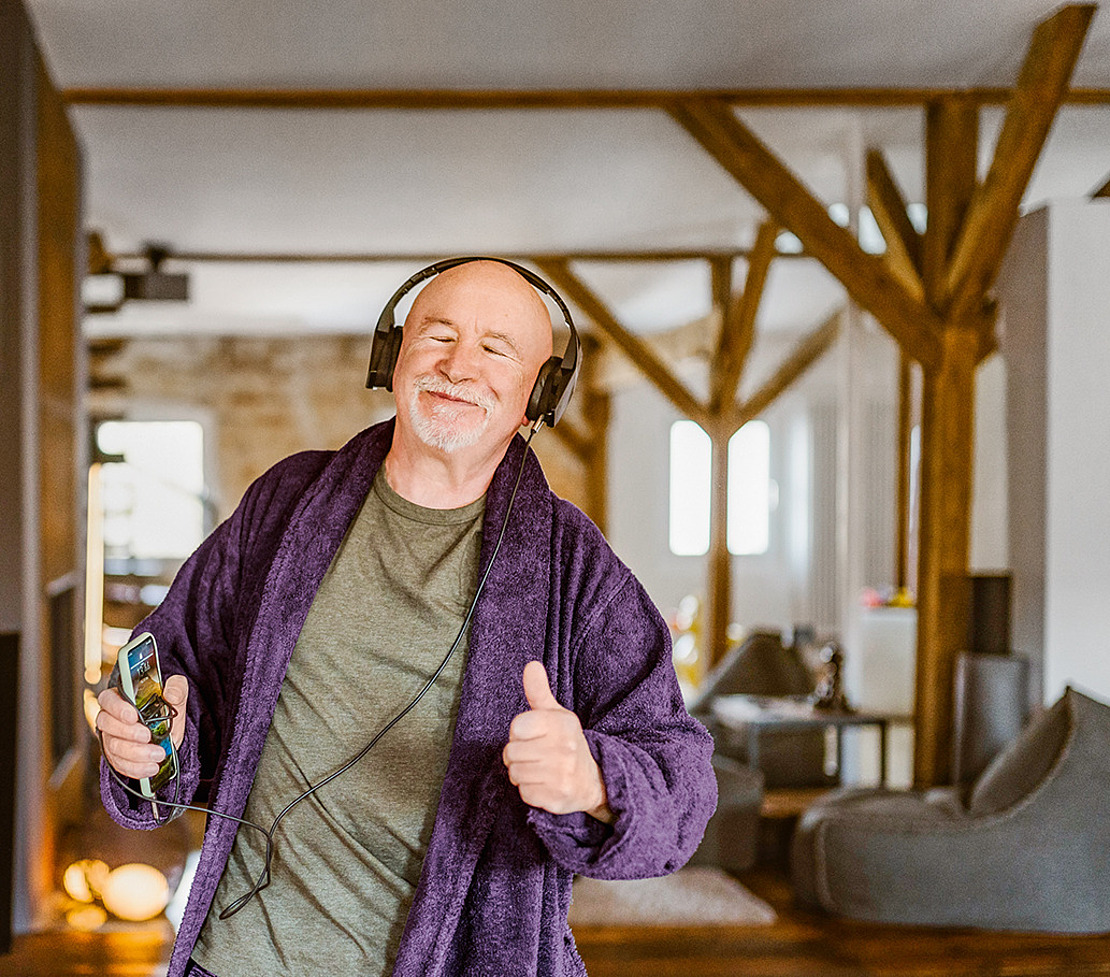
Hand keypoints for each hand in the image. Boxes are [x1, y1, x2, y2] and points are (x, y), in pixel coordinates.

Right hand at [96, 675, 188, 779]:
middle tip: (147, 737)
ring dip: (136, 753)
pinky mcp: (116, 757)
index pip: (108, 699)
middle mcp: (111, 718)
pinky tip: (151, 767)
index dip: (117, 708)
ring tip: (158, 754)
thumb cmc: (166, 707)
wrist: (169, 732)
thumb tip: (171, 694)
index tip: (133, 716)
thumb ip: (176, 687)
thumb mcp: (176, 693)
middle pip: (108, 725)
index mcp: (120, 697)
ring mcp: (111, 739)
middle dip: (128, 733)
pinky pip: (121, 765)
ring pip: (114, 747)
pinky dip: (136, 768)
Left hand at [502, 661, 613, 822]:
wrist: (593, 780)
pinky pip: (524, 794)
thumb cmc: (566, 743)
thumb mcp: (556, 715)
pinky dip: (530, 791)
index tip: (531, 735)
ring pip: (515, 773)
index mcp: (561, 723)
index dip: (518, 733)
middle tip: (534, 754)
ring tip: (539, 769)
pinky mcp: (557, 798)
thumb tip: (531, 665)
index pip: (516, 727)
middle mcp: (563, 748)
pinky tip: (544, 784)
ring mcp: (562, 774)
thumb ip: (539, 691)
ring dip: (522, 773)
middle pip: (511, 752)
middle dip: (517, 755)